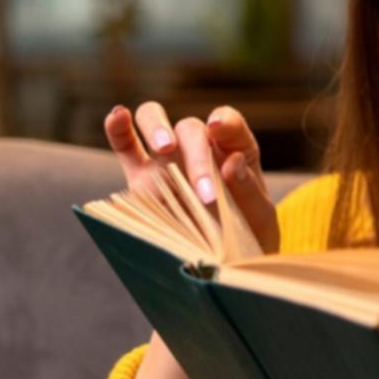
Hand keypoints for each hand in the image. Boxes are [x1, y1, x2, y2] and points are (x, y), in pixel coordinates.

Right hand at [105, 101, 278, 253]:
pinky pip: (125, 146)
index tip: (218, 126)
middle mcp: (199, 147)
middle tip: (204, 192)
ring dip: (156, 127)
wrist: (226, 261)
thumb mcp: (260, 216)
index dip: (225, 120)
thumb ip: (248, 189)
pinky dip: (118, 128)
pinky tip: (118, 116)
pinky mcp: (141, 177)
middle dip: (196, 155)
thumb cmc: (250, 233)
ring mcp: (167, 159)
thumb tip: (232, 161)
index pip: (228, 123)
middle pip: (190, 129)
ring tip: (164, 147)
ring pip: (153, 120)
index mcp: (234, 150)